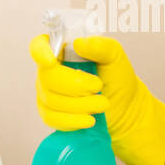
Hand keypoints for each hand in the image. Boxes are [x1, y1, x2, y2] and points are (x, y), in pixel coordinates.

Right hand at [28, 33, 164, 164]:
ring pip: (51, 100)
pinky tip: (89, 120)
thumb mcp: (115, 57)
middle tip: (99, 87)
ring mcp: (47, 93)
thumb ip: (101, 46)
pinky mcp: (50, 114)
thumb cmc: (117, 78)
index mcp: (62, 50)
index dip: (40, 52)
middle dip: (76, 85)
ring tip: (102, 103)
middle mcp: (49, 70)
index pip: (39, 46)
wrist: (125, 108)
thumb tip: (80, 43)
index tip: (51, 61)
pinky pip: (52, 119)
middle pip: (47, 77)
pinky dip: (73, 120)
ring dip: (81, 105)